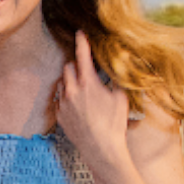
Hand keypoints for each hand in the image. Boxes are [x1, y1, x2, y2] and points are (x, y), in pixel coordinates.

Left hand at [55, 30, 131, 172]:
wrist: (101, 149)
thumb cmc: (114, 124)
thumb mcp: (122, 98)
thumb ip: (120, 77)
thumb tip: (124, 61)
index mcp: (88, 83)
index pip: (82, 55)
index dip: (82, 42)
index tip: (80, 33)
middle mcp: (72, 91)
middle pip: (68, 67)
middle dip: (77, 65)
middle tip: (86, 69)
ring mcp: (63, 104)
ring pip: (62, 83)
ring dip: (70, 81)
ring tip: (82, 89)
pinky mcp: (59, 116)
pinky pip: (59, 100)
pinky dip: (66, 97)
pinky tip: (77, 104)